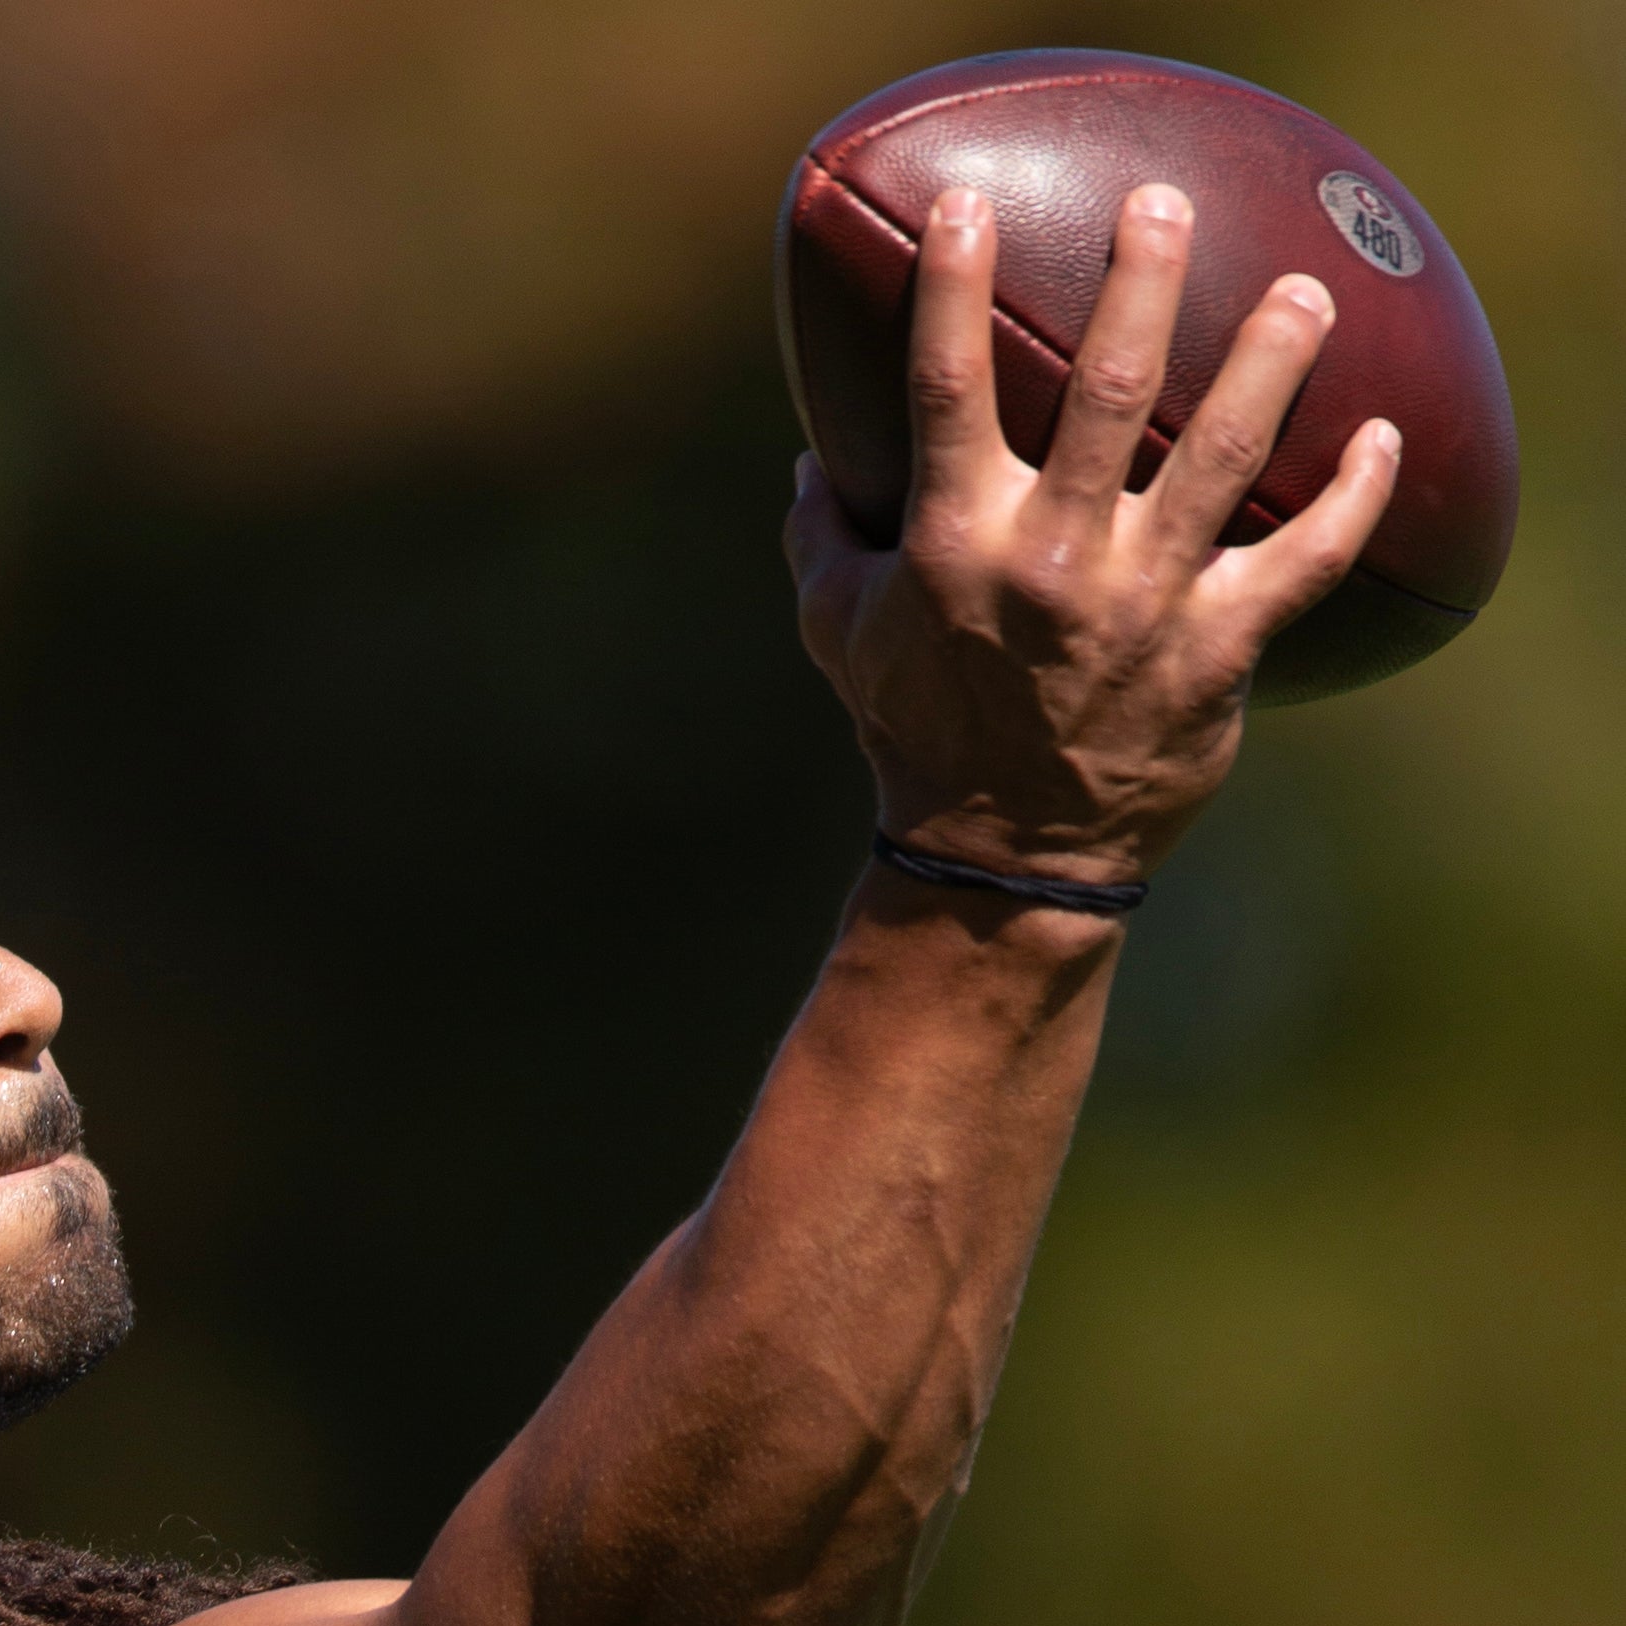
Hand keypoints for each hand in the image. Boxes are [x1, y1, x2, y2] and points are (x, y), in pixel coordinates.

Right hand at [786, 183, 1401, 883]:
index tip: (967, 207)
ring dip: (1271, 361)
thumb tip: (812, 460)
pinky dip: (1351, 499)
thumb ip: (822, 537)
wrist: (1002, 851)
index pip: (946, 390)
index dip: (952, 290)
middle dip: (1141, 284)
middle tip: (1163, 208)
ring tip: (1302, 292)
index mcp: (953, 541)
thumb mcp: (839, 631)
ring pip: (1225, 453)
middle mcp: (1052, 558)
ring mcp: (1143, 600)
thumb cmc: (912, 729)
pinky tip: (1381, 438)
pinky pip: (1303, 559)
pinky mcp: (1218, 648)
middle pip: (1112, 390)